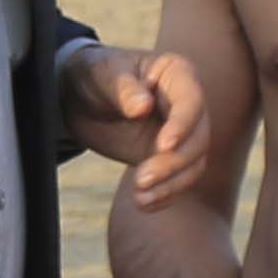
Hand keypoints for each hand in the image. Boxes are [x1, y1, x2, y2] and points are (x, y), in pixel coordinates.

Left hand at [58, 43, 217, 205]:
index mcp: (177, 73)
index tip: (163, 147)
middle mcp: (186, 104)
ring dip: (171, 185)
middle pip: (199, 139)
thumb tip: (144, 107)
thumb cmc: (94, 74)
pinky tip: (143, 204)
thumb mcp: (101, 74)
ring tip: (140, 197)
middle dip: (174, 163)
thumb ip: (123, 88)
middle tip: (141, 179)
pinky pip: (177, 180)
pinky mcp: (167, 158)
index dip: (182, 125)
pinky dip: (164, 195)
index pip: (192, 101)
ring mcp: (180, 133)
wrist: (78, 97)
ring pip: (193, 164)